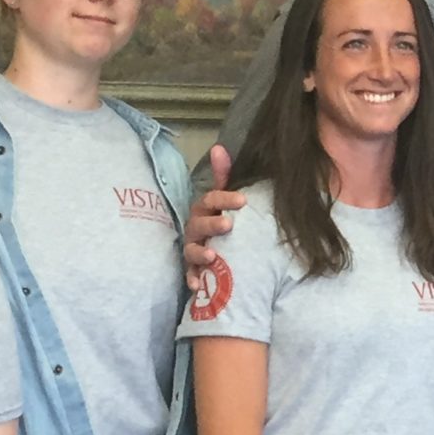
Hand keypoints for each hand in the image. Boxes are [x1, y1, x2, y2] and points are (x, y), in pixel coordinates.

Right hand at [183, 146, 245, 290]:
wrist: (221, 248)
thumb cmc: (222, 218)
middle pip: (199, 225)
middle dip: (212, 224)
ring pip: (192, 251)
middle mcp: (196, 228)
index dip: (224, 199)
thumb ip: (224, 176)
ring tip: (214, 257)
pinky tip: (198, 286)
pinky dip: (193, 280)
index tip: (243, 200)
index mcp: (204, 209)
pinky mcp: (194, 270)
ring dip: (201, 254)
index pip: (210, 200)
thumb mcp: (226, 199)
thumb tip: (219, 147)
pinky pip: (190, 276)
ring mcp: (193, 249)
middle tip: (228, 225)